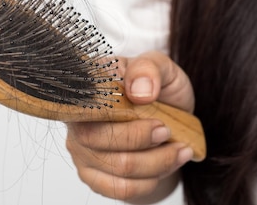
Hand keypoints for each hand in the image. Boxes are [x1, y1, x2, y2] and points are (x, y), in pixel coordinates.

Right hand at [65, 51, 194, 203]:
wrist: (170, 122)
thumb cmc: (160, 91)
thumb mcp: (163, 68)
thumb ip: (149, 69)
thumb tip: (139, 91)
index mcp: (87, 86)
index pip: (86, 104)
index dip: (119, 113)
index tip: (155, 114)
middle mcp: (76, 118)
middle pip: (97, 139)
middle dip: (142, 140)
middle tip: (167, 131)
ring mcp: (81, 148)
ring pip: (116, 168)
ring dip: (156, 162)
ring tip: (179, 149)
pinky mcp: (92, 174)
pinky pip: (119, 189)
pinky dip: (150, 180)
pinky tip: (165, 164)